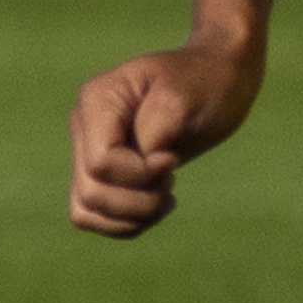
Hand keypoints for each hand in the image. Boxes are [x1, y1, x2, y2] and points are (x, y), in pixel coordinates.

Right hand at [70, 31, 261, 237]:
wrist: (218, 78)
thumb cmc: (206, 83)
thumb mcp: (184, 99)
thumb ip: (154, 131)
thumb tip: (137, 163)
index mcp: (98, 99)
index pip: (101, 163)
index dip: (140, 174)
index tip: (173, 160)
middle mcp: (85, 125)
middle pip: (91, 191)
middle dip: (138, 200)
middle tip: (172, 181)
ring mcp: (89, 149)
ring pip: (85, 210)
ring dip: (132, 217)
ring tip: (167, 199)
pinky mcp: (101, 172)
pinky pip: (94, 216)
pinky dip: (126, 223)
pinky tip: (158, 207)